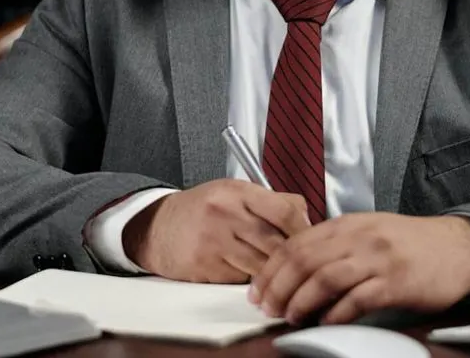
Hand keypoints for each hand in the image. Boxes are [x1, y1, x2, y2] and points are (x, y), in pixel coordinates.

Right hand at [122, 179, 309, 282]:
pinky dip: (249, 279)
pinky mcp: (205, 267)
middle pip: (276, 243)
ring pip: (261, 265)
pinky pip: (240, 279)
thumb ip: (270, 200)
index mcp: (237, 192)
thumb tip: (306, 216)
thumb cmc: (202, 208)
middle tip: (298, 260)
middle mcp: (226, 214)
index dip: (304, 228)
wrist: (158, 226)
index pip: (284, 210)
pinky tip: (247, 271)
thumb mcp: (234, 191)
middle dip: (291, 255)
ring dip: (272, 271)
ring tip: (275, 268)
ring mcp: (214, 242)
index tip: (311, 237)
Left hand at [250, 213, 469, 323]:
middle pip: (305, 259)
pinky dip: (337, 313)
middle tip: (267, 308)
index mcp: (347, 224)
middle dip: (279, 286)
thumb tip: (296, 269)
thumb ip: (335, 244)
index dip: (272, 267)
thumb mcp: (367, 231)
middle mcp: (359, 236)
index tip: (257, 289)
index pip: (297, 242)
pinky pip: (358, 298)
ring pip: (326, 277)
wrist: (455, 247)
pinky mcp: (396, 281)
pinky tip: (326, 323)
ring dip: (302, 300)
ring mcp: (378, 257)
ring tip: (290, 317)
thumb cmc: (408, 242)